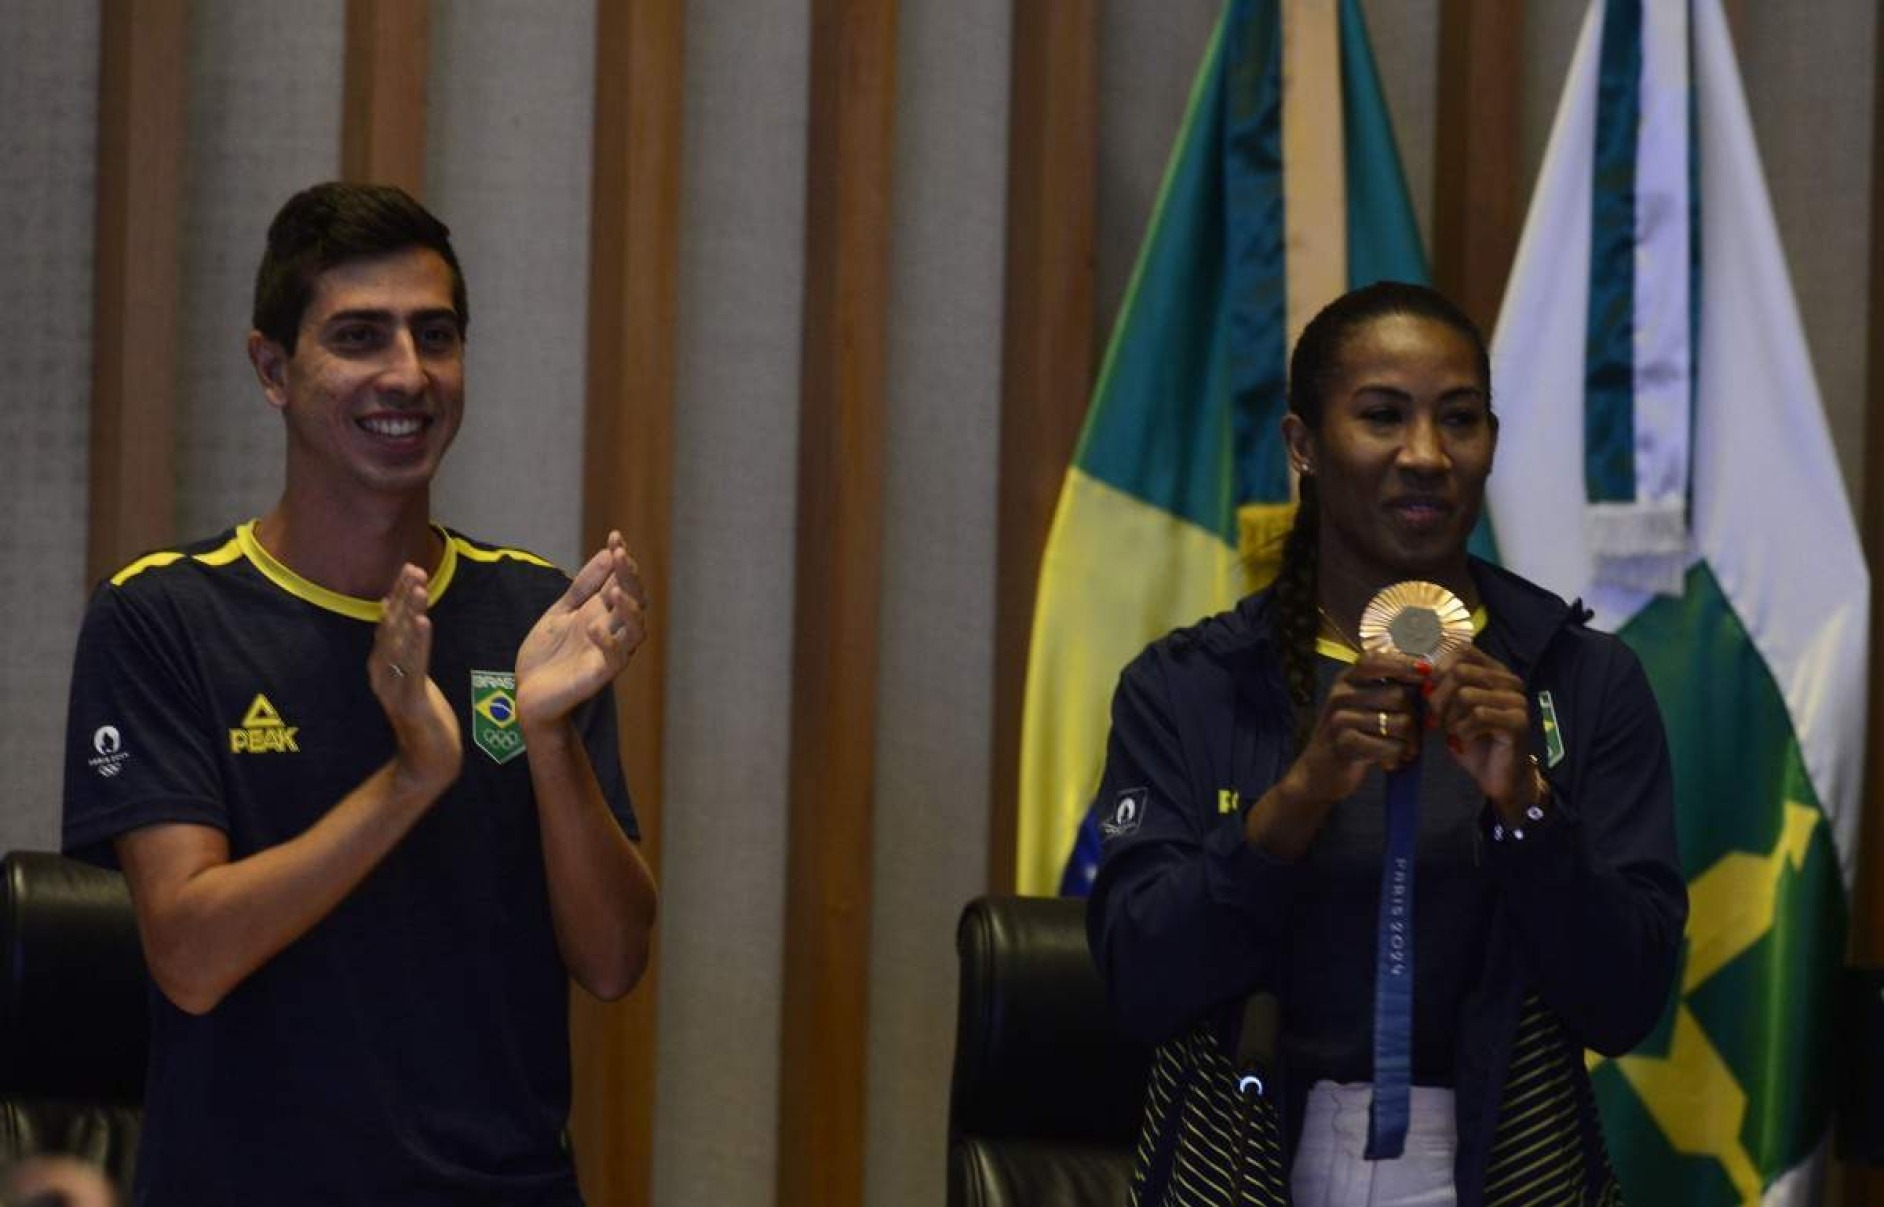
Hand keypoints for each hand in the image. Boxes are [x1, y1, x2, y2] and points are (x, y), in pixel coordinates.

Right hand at [371, 565, 461, 791]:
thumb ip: (402, 645)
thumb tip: (393, 609)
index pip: (388, 623)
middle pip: (392, 627)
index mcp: (381, 666)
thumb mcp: (411, 675)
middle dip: (404, 596)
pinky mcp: (410, 701)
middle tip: (414, 569)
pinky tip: (423, 622)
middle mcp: (382, 673)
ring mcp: (394, 687)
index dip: (398, 595)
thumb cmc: (422, 716)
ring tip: (420, 587)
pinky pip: (414, 666)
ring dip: (410, 612)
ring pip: (401, 643)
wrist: (426, 760)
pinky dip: (418, 642)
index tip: (409, 569)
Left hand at [515, 532, 646, 730]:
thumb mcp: (561, 611)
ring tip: (615, 591)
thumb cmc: (547, 655)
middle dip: (629, 577)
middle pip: (634, 601)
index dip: (622, 560)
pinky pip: (615, 659)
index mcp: (604, 613)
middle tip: (620, 556)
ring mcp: (609, 653)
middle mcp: (613, 631)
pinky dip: (608, 643)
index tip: (616, 536)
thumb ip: (583, 587)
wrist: (528, 694)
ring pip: (636, 631)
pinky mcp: (599, 675)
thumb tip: (607, 552)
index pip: (622, 582)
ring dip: (629, 610)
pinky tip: (594, 628)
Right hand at [1247, 650, 1424, 857]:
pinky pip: (1392, 747)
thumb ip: (1386, 691)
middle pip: (1399, 695)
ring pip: (1401, 723)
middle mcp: (1341, 694)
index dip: (1404, 664)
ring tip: (1404, 750)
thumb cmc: (1349, 737)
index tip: (1426, 673)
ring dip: (1410, 742)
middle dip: (1415, 718)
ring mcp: (1341, 718)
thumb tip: (1428, 679)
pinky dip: (1398, 757)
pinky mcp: (1347, 744)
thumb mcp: (1360, 707)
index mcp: (1345, 680)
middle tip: (1414, 736)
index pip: (1376, 660)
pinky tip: (1389, 762)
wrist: (1317, 773)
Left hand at [1423, 645, 1538, 821]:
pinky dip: (1463, 731)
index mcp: (1494, 672)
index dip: (1439, 667)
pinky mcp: (1519, 722)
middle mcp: (1509, 681)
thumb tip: (1420, 670)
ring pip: (1466, 695)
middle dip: (1439, 698)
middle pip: (1460, 672)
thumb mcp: (1451, 710)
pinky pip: (1479, 715)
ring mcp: (1517, 700)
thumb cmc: (1473, 741)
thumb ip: (1440, 688)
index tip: (1429, 691)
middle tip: (1437, 720)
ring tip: (1454, 732)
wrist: (1498, 777)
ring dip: (1451, 718)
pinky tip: (1465, 740)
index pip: (1463, 650)